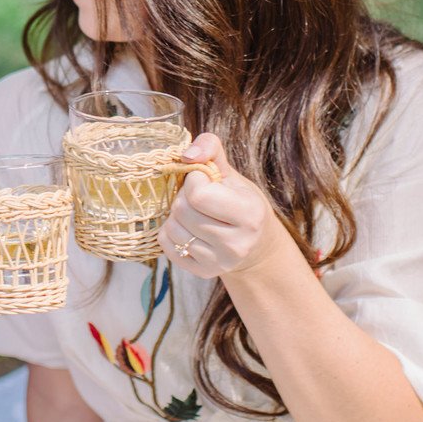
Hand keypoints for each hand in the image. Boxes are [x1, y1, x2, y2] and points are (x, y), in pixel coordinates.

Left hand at [157, 133, 298, 278]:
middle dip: (184, 197)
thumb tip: (186, 154)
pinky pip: (167, 245)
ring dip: (177, 215)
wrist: (255, 245)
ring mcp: (219, 262)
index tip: (205, 180)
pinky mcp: (203, 272)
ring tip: (195, 214)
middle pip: (182, 210)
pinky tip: (189, 229)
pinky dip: (171, 233)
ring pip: (172, 228)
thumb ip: (210, 149)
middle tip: (199, 198)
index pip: (199, 193)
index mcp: (249, 214)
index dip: (194, 179)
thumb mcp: (232, 173)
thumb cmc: (240, 201)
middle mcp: (236, 244)